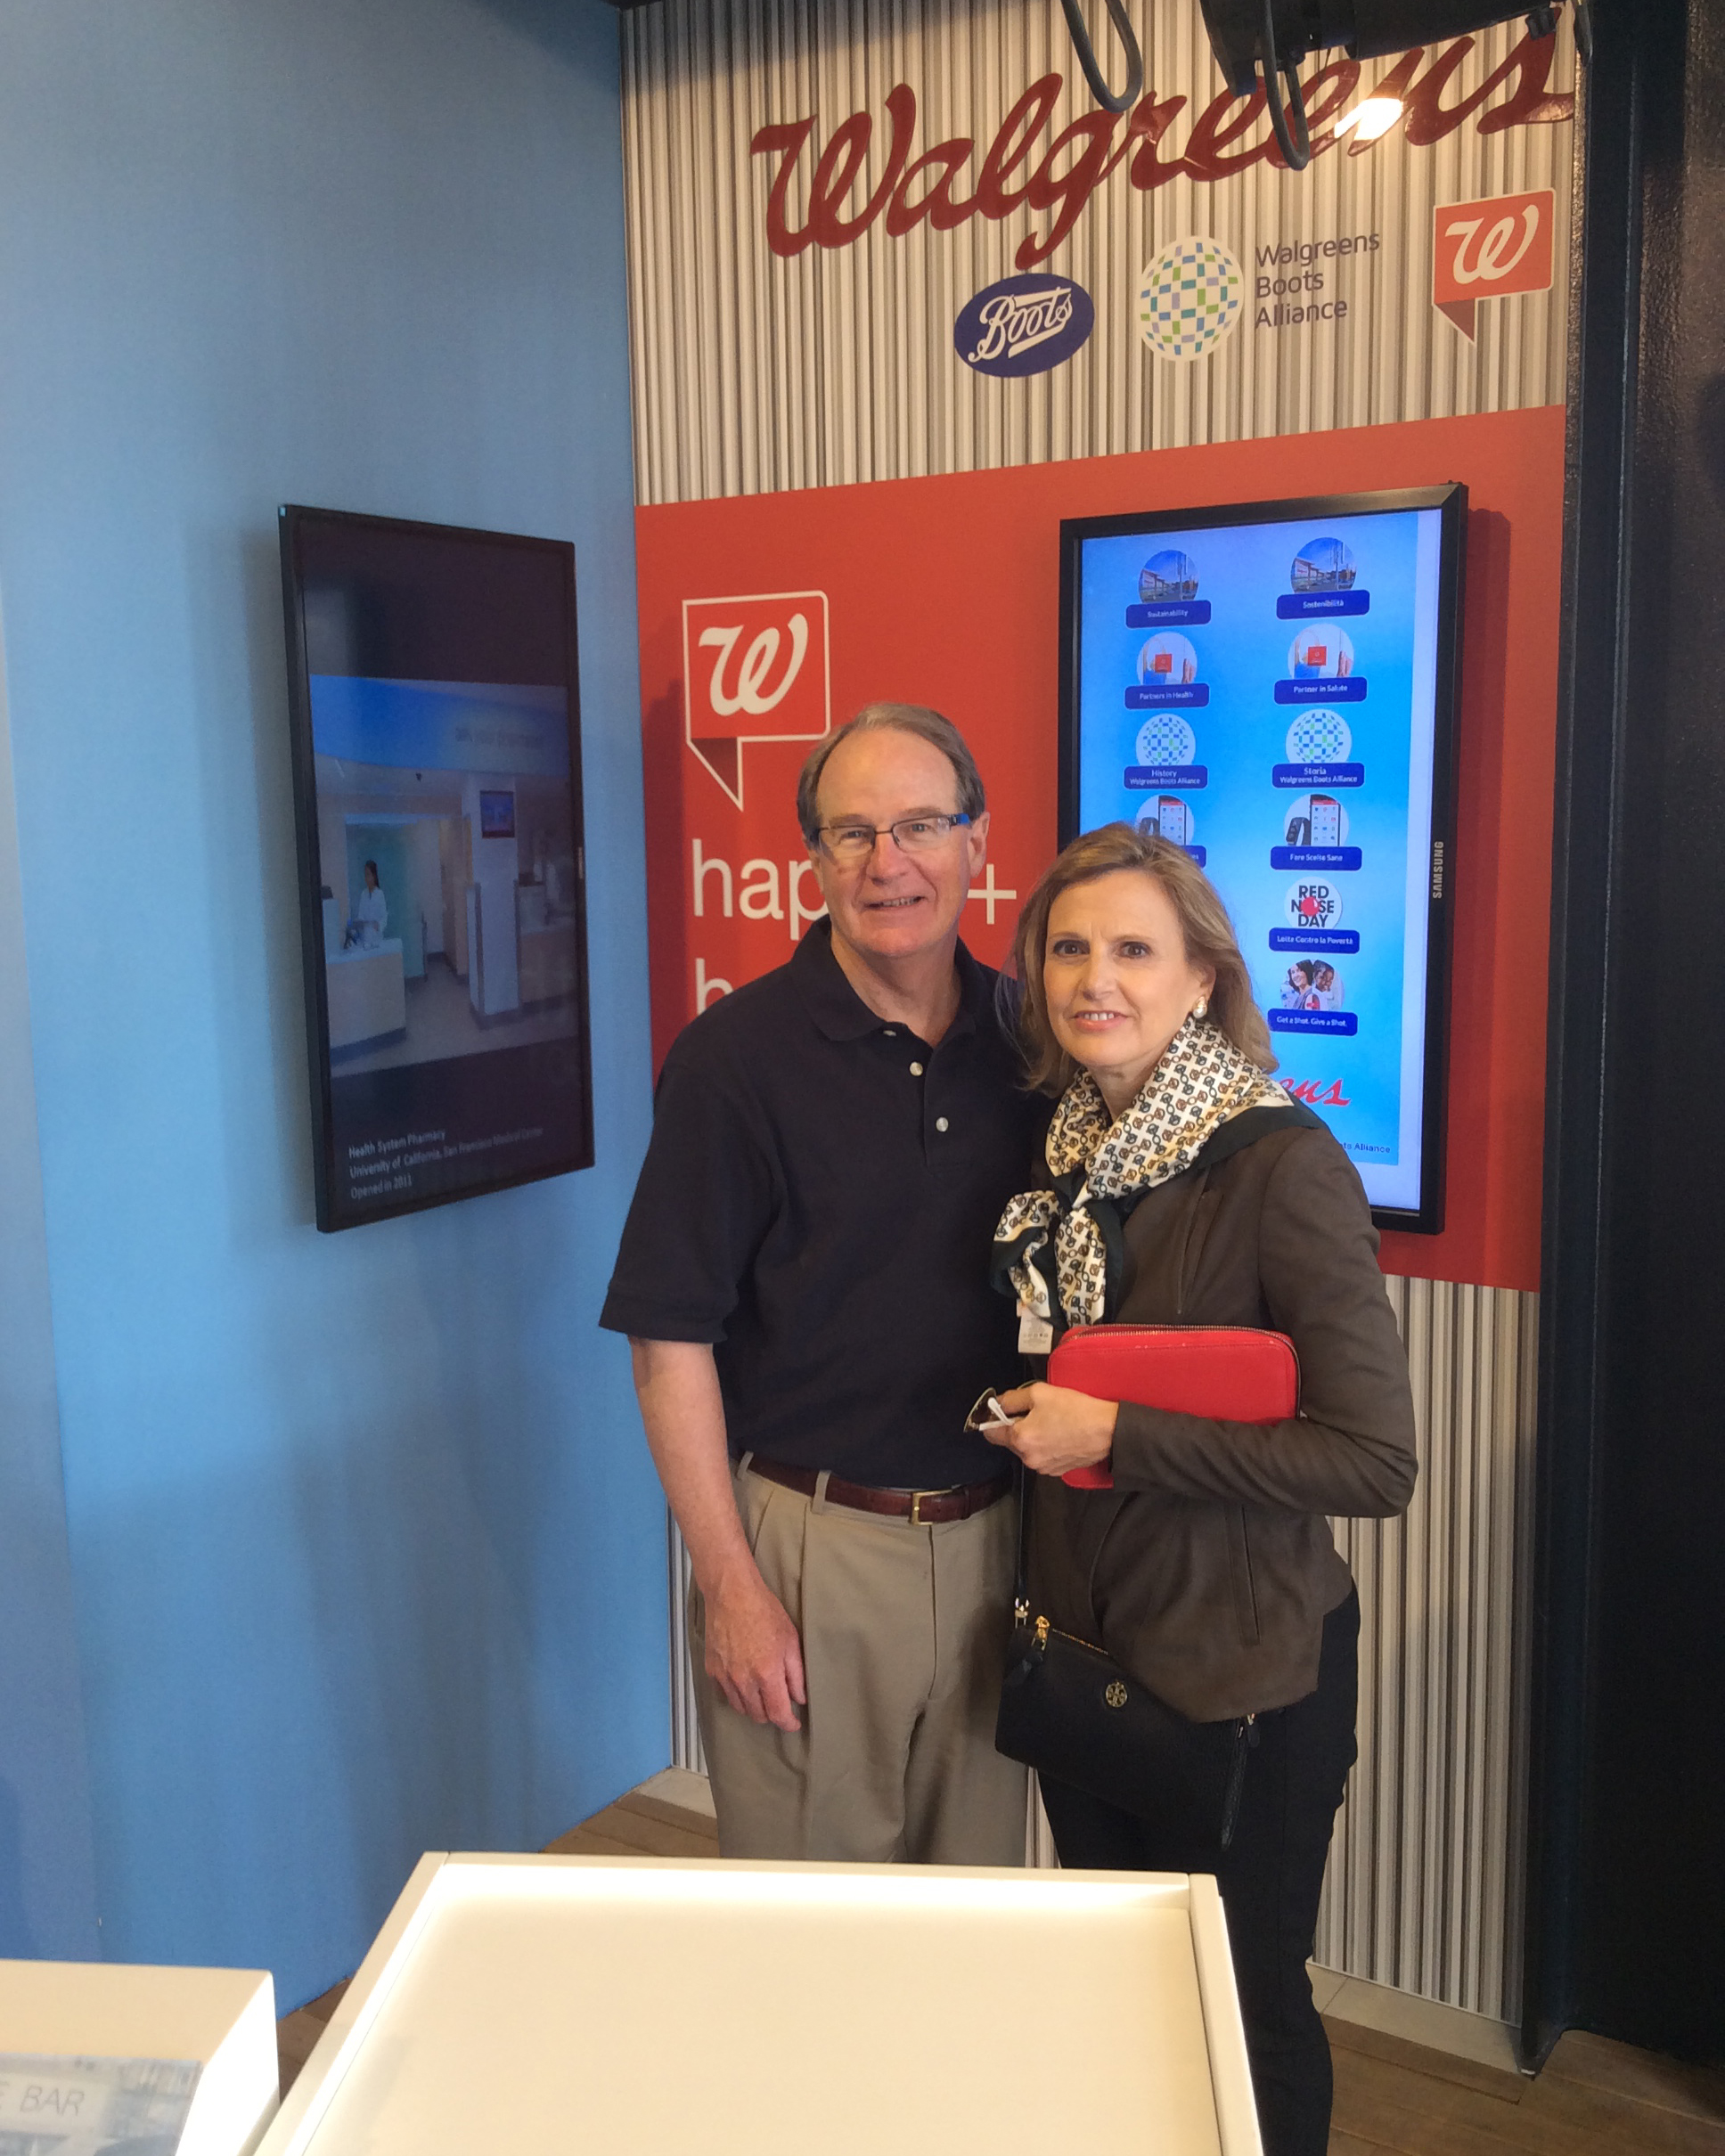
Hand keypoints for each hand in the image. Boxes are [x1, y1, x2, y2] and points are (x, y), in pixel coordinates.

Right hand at [702, 1563, 806, 1730]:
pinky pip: (726, 1693)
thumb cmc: (765, 1612)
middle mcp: (744, 1681)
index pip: (778, 1714)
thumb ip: (796, 1674)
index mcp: (767, 1674)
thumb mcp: (791, 1640)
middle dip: (772, 1714)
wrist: (731, 1594)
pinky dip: (737, 1694)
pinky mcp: (711, 1669)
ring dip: (753, 1707)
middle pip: (758, 1715)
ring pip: (740, 1708)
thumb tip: (799, 1698)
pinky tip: (744, 1682)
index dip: (788, 1723)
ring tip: (762, 1694)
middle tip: (779, 1703)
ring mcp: (725, 1676)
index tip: (794, 1723)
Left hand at [984, 1382, 1118, 1477]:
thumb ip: (1012, 1398)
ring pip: (1027, 1448)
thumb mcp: (1039, 1393)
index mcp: (1020, 1439)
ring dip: (1033, 1436)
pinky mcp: (1056, 1470)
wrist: (1107, 1431)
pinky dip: (1046, 1445)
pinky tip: (1060, 1433)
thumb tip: (999, 1403)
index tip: (1001, 1411)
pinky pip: (1042, 1456)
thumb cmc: (1077, 1412)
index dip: (993, 1419)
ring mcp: (1043, 1466)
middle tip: (1035, 1411)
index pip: (990, 1433)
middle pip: (1009, 1441)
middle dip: (1017, 1426)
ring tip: (1051, 1421)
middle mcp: (1029, 1457)